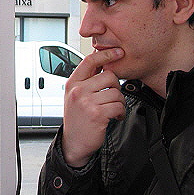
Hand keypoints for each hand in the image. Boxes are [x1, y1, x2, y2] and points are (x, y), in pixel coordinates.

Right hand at [62, 48, 125, 166]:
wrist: (74, 143)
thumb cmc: (77, 119)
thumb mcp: (75, 96)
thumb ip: (87, 80)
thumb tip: (103, 63)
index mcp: (73, 83)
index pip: (90, 61)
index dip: (106, 54)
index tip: (118, 52)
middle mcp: (78, 91)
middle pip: (109, 76)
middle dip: (116, 87)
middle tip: (112, 97)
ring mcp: (86, 102)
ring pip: (116, 92)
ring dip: (119, 103)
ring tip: (112, 109)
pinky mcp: (97, 114)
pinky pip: (118, 106)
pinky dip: (120, 112)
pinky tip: (114, 116)